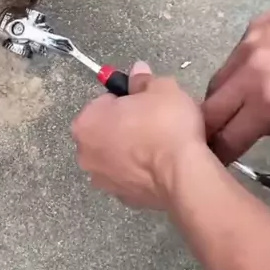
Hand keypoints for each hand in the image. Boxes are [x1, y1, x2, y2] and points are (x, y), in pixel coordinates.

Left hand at [72, 62, 205, 209]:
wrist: (184, 174)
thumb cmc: (166, 125)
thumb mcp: (161, 89)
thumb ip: (143, 79)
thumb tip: (137, 70)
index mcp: (86, 123)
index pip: (102, 102)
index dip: (125, 100)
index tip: (145, 103)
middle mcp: (85, 154)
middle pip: (105, 131)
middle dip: (125, 126)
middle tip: (154, 121)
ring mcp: (102, 180)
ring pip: (116, 156)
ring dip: (132, 150)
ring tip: (161, 145)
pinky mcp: (123, 198)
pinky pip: (130, 177)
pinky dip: (142, 171)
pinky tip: (162, 166)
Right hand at [203, 8, 269, 162]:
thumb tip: (251, 138)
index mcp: (267, 102)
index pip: (225, 140)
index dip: (221, 156)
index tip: (220, 163)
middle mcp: (250, 71)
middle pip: (208, 111)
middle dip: (212, 129)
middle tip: (221, 140)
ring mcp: (250, 44)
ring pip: (217, 81)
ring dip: (225, 98)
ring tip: (241, 108)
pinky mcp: (256, 24)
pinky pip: (235, 56)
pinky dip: (241, 70)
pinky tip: (258, 76)